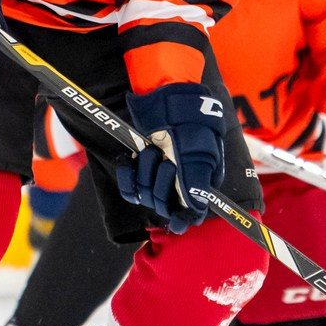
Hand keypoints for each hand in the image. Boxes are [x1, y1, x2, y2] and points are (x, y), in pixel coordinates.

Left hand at [115, 82, 225, 232]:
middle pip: (162, 205)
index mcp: (197, 185)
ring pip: (145, 195)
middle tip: (166, 162)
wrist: (168, 102)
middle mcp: (177, 184)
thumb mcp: (199, 158)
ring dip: (145, 172)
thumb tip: (193, 218)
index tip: (178, 223)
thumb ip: (196, 189)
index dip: (182, 219)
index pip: (189, 214)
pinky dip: (126, 175)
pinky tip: (127, 160)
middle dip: (160, 185)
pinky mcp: (139, 169)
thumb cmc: (190, 128)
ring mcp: (157, 176)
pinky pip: (128, 188)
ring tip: (152, 150)